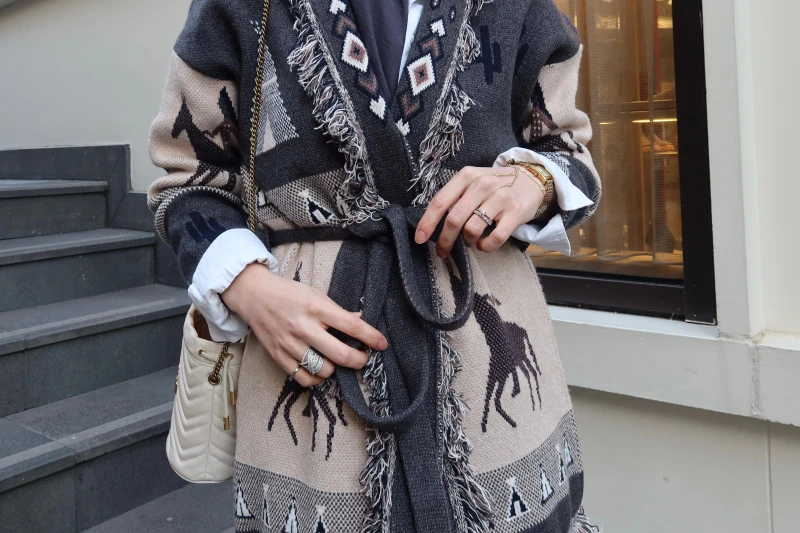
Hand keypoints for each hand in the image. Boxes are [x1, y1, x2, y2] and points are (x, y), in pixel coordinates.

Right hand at [222, 263, 387, 386]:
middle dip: (359, 360)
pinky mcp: (278, 356)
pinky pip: (304, 378)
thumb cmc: (288, 293)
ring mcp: (290, 344)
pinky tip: (320, 370)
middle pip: (340, 354)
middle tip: (363, 358)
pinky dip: (317, 378)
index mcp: (316, 308)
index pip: (350, 326)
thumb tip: (360, 322)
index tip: (382, 344)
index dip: (371, 337)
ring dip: (336, 369)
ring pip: (323, 369)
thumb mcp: (316, 294)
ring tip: (336, 360)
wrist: (254, 295)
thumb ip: (338, 310)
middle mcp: (303, 327)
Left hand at [414, 165, 544, 256]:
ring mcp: (501, 197)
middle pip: (454, 219)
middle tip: (443, 251)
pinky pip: (495, 238)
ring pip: (472, 229)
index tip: (420, 239)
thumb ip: (454, 198)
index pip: (440, 202)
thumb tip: (430, 224)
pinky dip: (485, 246)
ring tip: (470, 241)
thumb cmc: (494, 186)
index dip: (427, 223)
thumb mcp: (472, 182)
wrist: (531, 180)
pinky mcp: (516, 212)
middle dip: (445, 240)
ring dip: (467, 242)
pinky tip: (483, 244)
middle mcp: (483, 184)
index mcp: (466, 176)